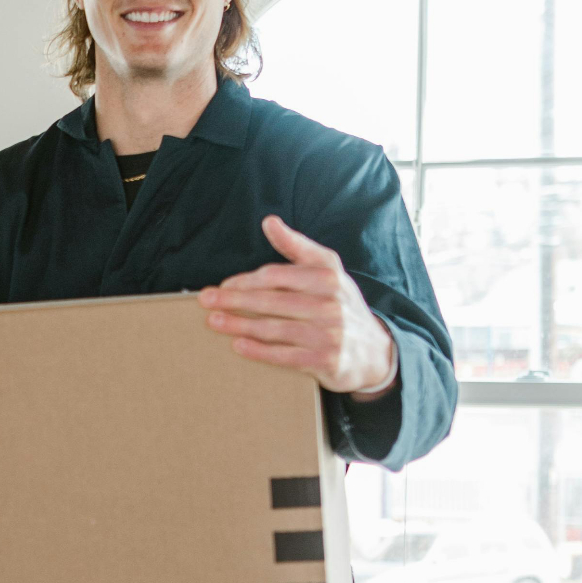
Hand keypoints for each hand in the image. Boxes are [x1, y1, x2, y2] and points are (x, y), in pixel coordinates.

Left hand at [199, 215, 397, 398]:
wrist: (375, 351)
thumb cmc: (340, 305)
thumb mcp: (327, 270)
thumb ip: (297, 246)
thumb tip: (269, 222)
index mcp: (328, 277)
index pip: (278, 275)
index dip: (247, 280)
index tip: (223, 284)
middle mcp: (330, 303)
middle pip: (272, 301)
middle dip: (234, 300)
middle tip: (206, 300)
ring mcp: (330, 333)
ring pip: (275, 328)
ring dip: (240, 325)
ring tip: (214, 321)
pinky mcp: (327, 360)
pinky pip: (286, 355)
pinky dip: (260, 351)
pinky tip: (238, 346)